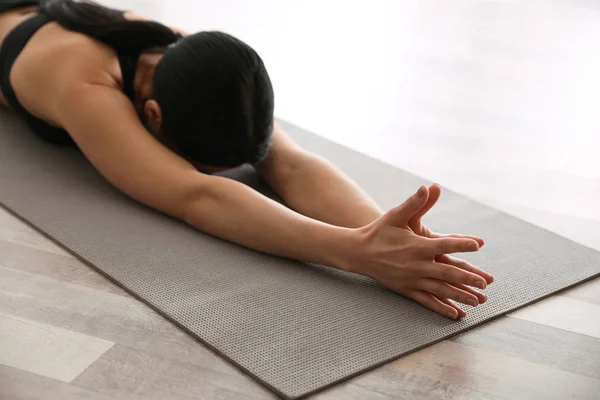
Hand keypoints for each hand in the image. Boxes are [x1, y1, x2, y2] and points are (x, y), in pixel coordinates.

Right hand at [347, 185, 490, 318]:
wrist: (358, 252)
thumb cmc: (378, 232)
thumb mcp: (395, 215)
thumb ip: (414, 203)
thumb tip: (428, 187)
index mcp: (416, 246)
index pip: (444, 244)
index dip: (461, 244)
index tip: (478, 244)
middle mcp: (415, 264)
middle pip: (446, 272)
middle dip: (467, 278)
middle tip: (485, 282)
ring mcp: (411, 279)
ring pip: (440, 289)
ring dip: (460, 296)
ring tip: (478, 300)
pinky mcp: (406, 289)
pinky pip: (427, 300)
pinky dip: (442, 308)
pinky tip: (455, 314)